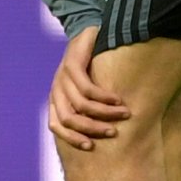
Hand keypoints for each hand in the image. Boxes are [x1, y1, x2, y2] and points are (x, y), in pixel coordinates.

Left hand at [48, 26, 130, 151]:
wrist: (88, 33)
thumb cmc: (92, 67)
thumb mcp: (88, 90)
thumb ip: (91, 110)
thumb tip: (108, 135)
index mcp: (56, 99)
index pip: (56, 125)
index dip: (71, 138)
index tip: (91, 146)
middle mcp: (56, 89)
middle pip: (69, 118)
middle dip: (92, 129)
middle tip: (114, 132)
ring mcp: (62, 76)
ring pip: (80, 104)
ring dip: (104, 113)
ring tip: (124, 114)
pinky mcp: (71, 63)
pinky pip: (87, 87)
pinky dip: (103, 96)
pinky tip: (118, 99)